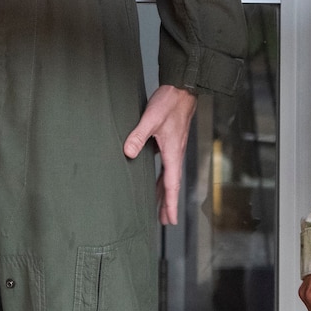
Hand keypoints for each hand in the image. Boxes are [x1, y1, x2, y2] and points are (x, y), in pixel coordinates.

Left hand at [123, 84, 197, 225]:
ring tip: (160, 206)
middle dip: (168, 203)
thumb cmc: (170, 103)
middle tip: (164, 221)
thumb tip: (128, 152)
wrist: (182, 89)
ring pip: (169, 176)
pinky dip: (162, 177)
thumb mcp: (151, 119)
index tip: (170, 221)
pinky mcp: (170, 142)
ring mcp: (173, 148)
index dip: (171, 204)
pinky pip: (166, 166)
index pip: (172, 184)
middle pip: (171, 185)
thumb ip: (138, 135)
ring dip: (165, 192)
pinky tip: (156, 179)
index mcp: (173, 152)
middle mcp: (175, 153)